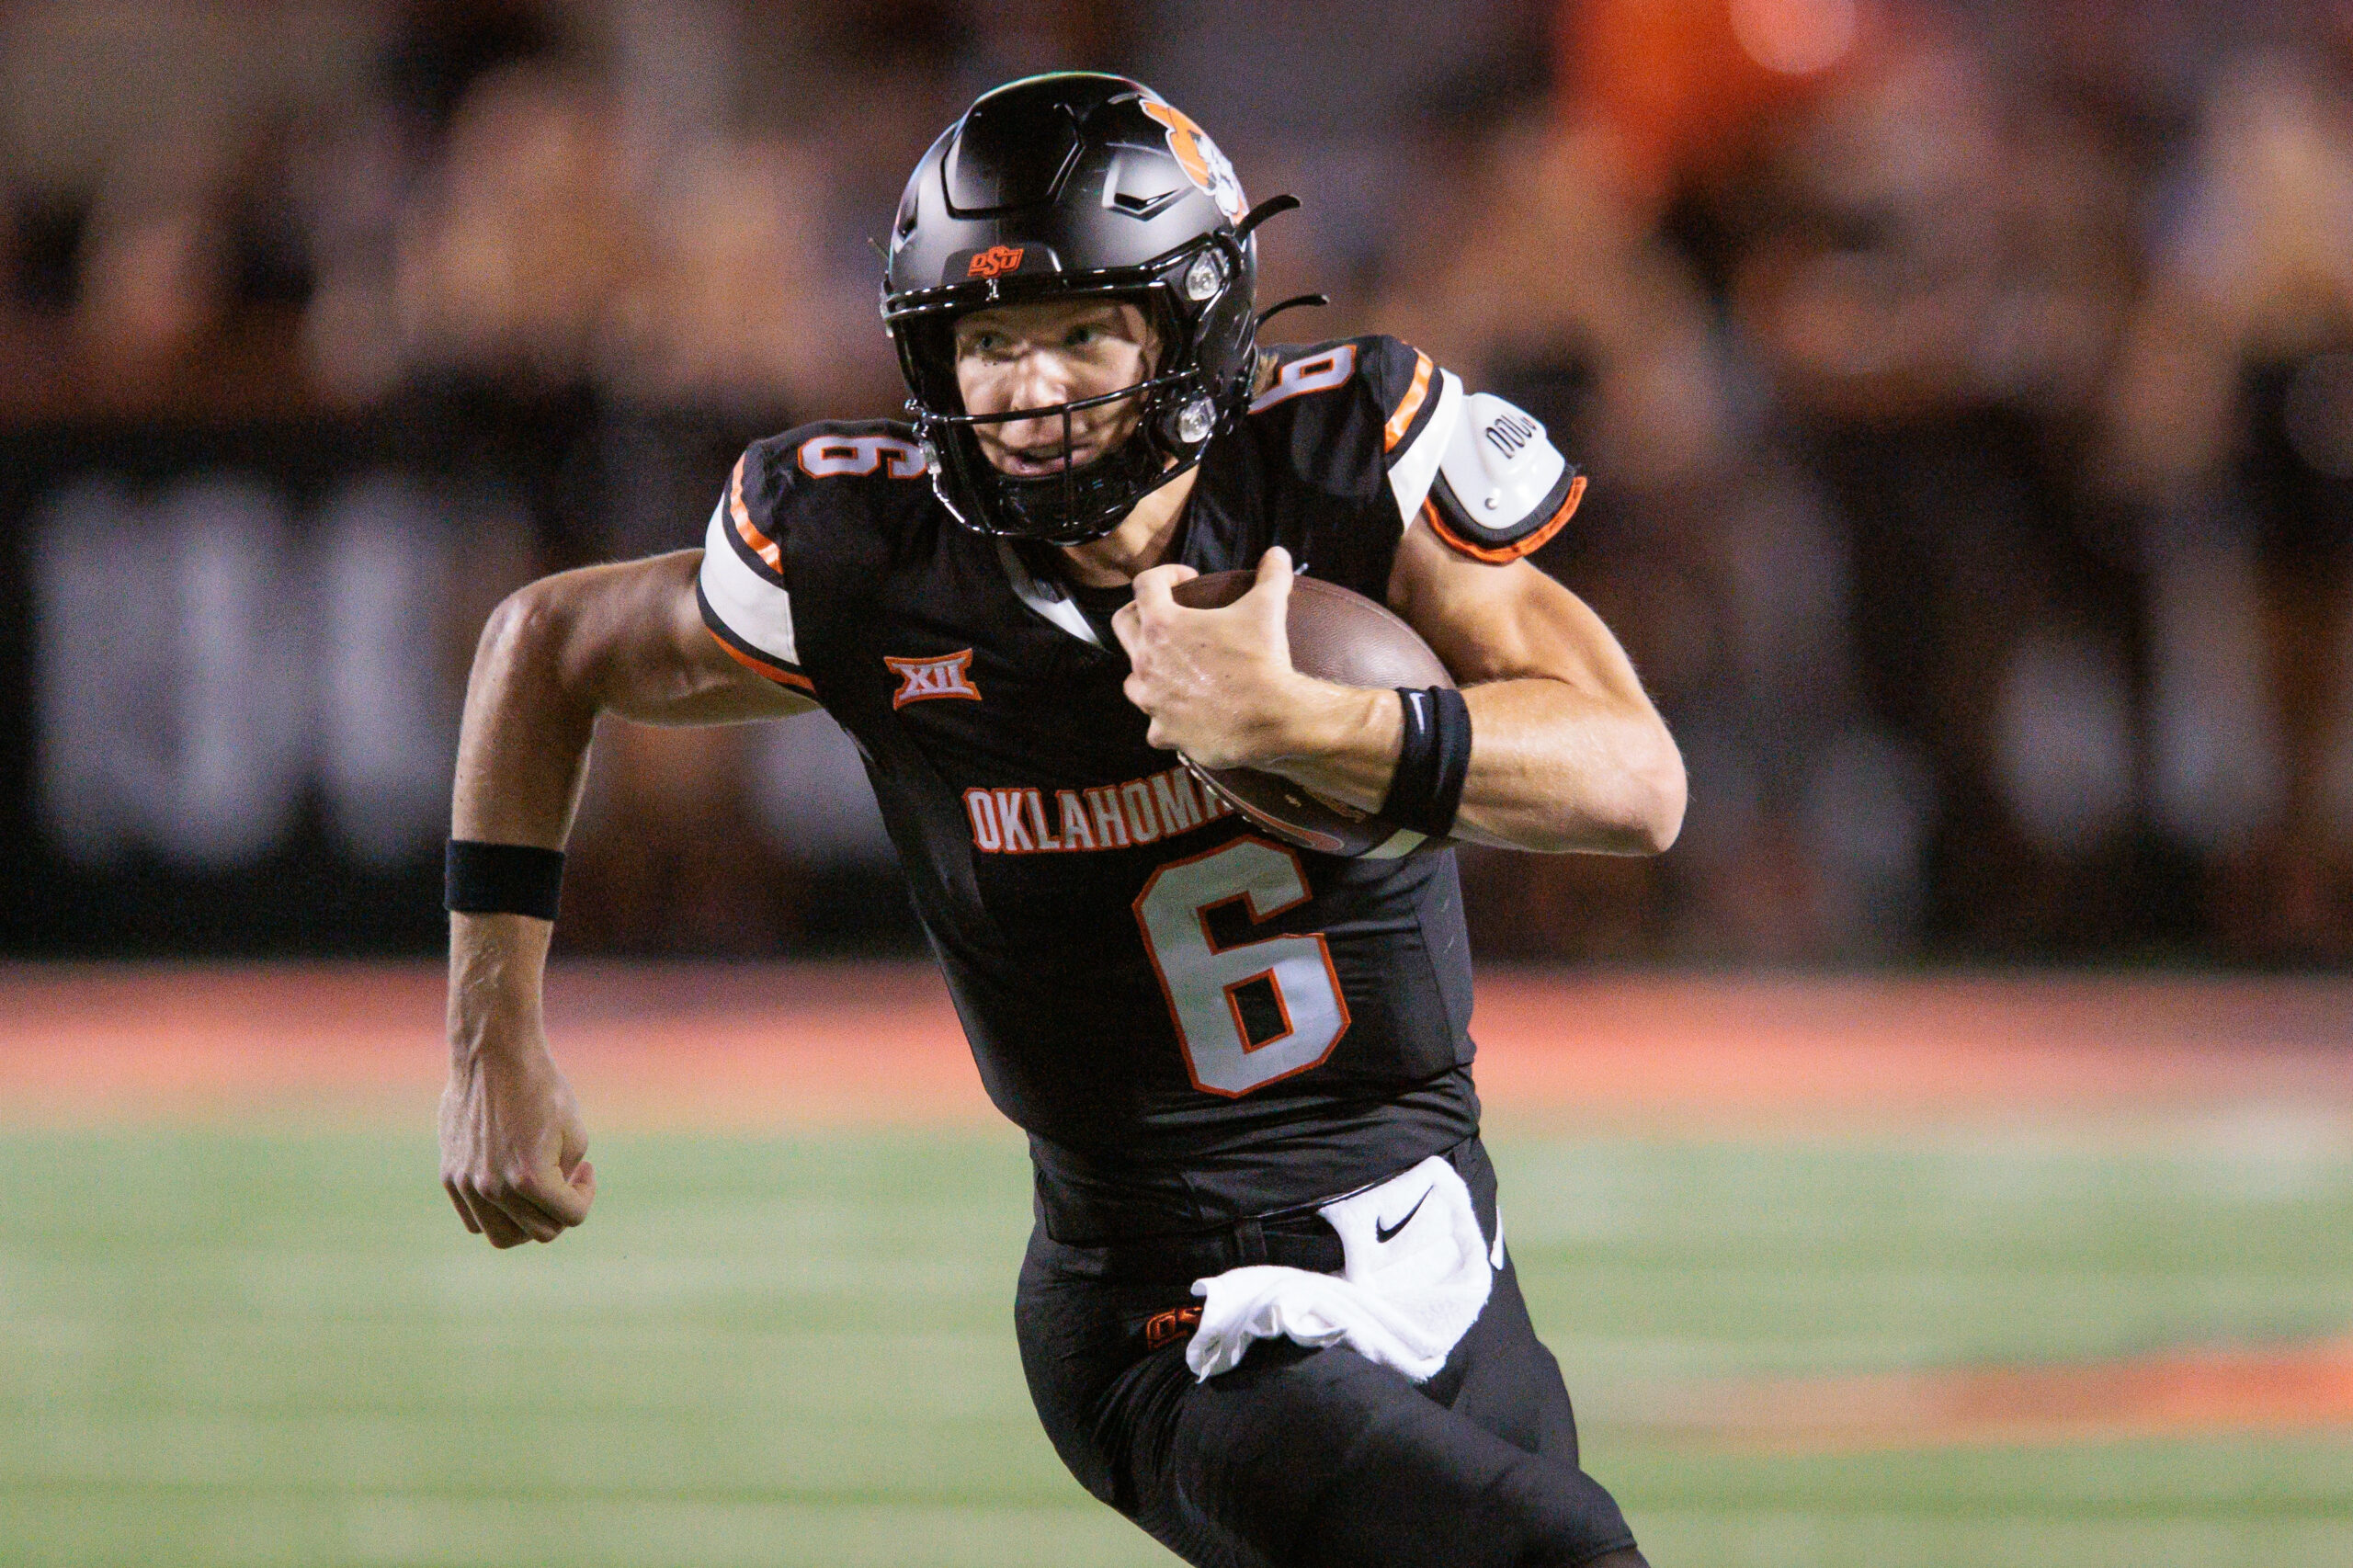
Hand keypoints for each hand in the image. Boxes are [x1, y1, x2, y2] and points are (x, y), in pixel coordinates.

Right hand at [439, 1025, 595, 1247]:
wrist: (493, 1057)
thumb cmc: (541, 1089)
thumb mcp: (575, 1134)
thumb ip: (569, 1179)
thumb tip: (556, 1203)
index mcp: (530, 1179)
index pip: (571, 1217)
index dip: (586, 1194)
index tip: (585, 1168)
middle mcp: (494, 1189)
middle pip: (540, 1233)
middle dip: (559, 1210)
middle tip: (565, 1179)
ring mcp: (467, 1186)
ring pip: (502, 1235)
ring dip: (527, 1221)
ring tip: (537, 1191)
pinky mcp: (450, 1177)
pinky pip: (475, 1220)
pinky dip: (497, 1213)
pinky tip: (511, 1183)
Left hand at [1113, 547, 1317, 767]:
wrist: (1271, 718)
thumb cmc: (1262, 660)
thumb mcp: (1268, 609)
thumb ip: (1271, 576)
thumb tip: (1278, 554)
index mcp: (1163, 625)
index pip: (1145, 584)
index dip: (1166, 574)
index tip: (1188, 579)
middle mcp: (1146, 661)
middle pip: (1124, 626)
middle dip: (1141, 615)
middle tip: (1169, 616)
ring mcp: (1151, 700)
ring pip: (1132, 679)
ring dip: (1148, 669)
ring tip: (1173, 667)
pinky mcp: (1164, 731)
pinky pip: (1155, 724)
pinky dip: (1166, 717)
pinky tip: (1185, 713)